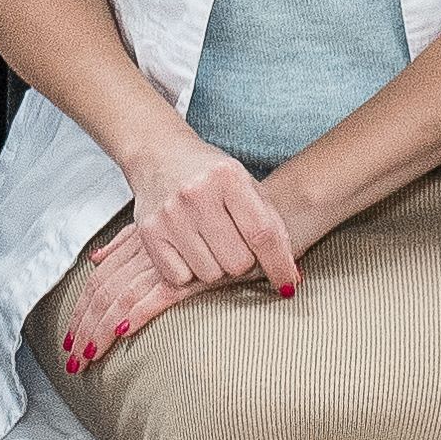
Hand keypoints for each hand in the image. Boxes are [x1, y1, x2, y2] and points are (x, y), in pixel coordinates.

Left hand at [56, 227, 210, 380]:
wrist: (264, 214)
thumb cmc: (220, 225)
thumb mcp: (171, 229)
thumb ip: (130, 241)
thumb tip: (96, 257)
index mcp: (139, 242)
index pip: (99, 279)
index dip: (81, 309)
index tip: (69, 338)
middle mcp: (149, 252)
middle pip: (103, 292)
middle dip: (83, 328)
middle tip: (71, 362)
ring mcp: (170, 262)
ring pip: (122, 298)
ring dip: (100, 330)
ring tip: (86, 358)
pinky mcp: (194, 275)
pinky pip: (157, 296)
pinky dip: (135, 314)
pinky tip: (120, 332)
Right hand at [110, 128, 307, 304]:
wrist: (159, 155)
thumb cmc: (210, 175)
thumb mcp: (246, 185)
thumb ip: (271, 225)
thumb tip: (291, 277)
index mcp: (228, 176)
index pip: (262, 233)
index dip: (279, 264)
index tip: (288, 284)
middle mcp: (197, 193)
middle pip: (237, 262)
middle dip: (242, 262)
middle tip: (234, 246)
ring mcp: (169, 213)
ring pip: (209, 275)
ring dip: (215, 267)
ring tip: (210, 244)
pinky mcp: (149, 232)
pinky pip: (179, 278)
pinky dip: (188, 272)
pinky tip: (189, 249)